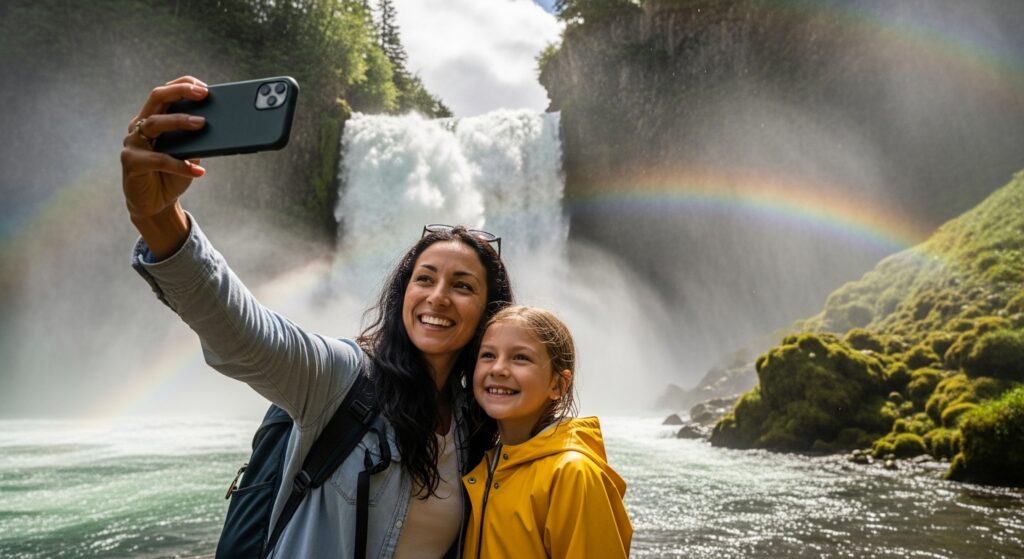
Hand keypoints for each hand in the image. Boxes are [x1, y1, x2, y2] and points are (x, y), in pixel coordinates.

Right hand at [121, 76, 208, 257]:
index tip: (205, 87)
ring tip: (203, 123)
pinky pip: (158, 159)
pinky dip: (180, 164)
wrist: (155, 204)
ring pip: (155, 123)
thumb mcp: (189, 153)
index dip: (182, 85)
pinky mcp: (131, 162)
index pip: (164, 93)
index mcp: (152, 119)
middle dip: (180, 92)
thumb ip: (197, 138)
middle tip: (203, 94)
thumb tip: (220, 124)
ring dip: (180, 121)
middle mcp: (139, 126)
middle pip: (156, 98)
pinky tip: (198, 171)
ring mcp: (133, 143)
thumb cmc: (172, 175)